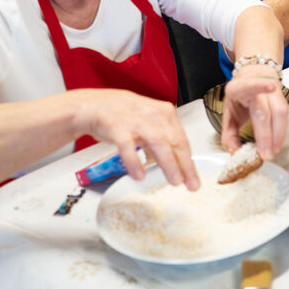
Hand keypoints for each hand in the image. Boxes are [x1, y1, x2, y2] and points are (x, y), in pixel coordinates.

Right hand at [75, 88, 198, 189]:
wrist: (95, 104)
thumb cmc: (124, 113)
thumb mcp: (150, 118)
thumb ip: (164, 135)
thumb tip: (179, 160)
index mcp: (164, 113)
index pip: (182, 139)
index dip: (189, 160)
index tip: (194, 177)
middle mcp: (153, 115)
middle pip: (174, 141)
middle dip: (184, 164)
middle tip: (190, 183)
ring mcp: (135, 121)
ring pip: (157, 143)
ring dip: (168, 163)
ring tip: (174, 180)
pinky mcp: (117, 128)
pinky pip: (127, 147)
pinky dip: (134, 161)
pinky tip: (139, 175)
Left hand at [222, 70, 288, 159]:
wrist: (253, 78)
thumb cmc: (240, 97)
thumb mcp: (228, 113)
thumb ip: (229, 135)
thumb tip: (235, 153)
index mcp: (238, 88)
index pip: (248, 86)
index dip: (260, 86)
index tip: (271, 87)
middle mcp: (257, 86)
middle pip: (266, 108)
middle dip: (267, 134)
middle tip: (266, 154)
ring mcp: (272, 90)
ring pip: (280, 110)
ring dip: (278, 134)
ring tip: (274, 149)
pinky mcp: (281, 97)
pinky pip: (284, 114)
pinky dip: (281, 131)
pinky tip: (278, 142)